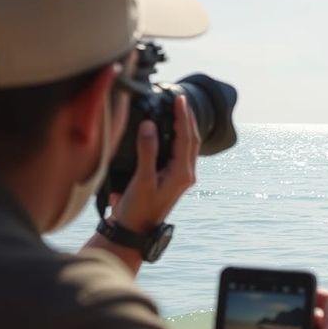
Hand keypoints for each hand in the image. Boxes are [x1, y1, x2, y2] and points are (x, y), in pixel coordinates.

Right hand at [107, 92, 199, 234]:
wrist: (136, 230)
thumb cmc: (139, 208)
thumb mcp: (141, 179)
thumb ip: (147, 152)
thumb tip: (149, 125)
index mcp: (182, 173)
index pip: (186, 138)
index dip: (183, 116)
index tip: (179, 98)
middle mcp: (185, 175)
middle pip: (192, 140)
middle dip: (188, 118)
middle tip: (180, 98)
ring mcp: (180, 177)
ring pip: (188, 147)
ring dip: (185, 126)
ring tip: (178, 109)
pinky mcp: (172, 179)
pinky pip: (180, 153)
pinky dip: (178, 137)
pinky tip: (170, 131)